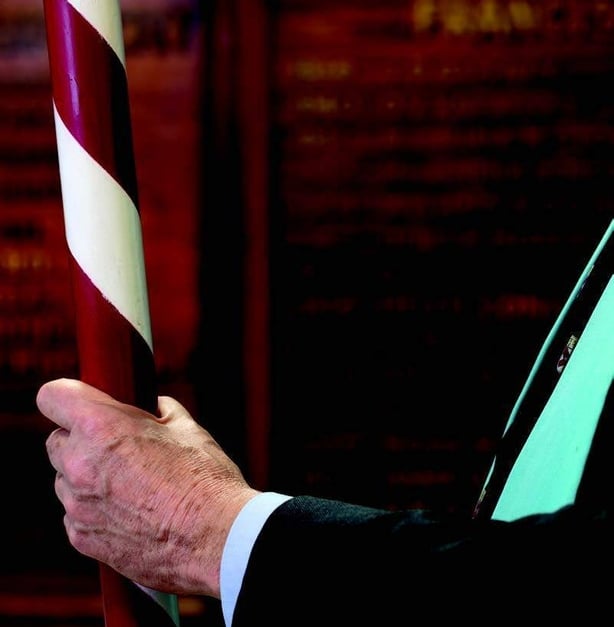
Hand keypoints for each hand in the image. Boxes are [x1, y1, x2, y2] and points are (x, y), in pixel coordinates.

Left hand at [36, 378, 258, 597]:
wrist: (217, 537)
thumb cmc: (204, 479)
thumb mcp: (185, 427)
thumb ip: (156, 412)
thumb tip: (150, 408)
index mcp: (102, 427)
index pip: (52, 395)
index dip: (69, 395)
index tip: (83, 401)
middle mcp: (80, 464)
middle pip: (56, 440)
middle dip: (81, 438)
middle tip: (117, 445)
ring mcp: (77, 506)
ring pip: (65, 479)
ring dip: (86, 476)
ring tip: (130, 483)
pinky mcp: (82, 539)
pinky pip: (75, 515)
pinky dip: (95, 509)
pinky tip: (131, 511)